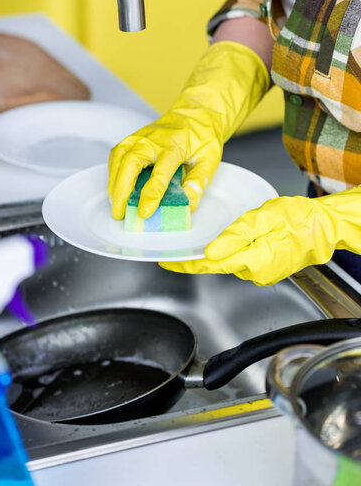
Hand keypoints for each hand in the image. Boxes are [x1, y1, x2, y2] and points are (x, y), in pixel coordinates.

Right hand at [108, 42, 269, 220]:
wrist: (196, 113)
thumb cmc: (203, 136)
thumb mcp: (210, 159)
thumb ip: (198, 181)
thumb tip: (188, 204)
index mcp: (174, 146)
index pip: (160, 174)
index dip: (151, 195)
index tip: (144, 212)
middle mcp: (152, 140)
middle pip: (130, 164)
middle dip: (121, 191)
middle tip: (119, 213)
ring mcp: (140, 137)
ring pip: (119, 158)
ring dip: (114, 182)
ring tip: (114, 203)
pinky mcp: (133, 138)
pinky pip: (117, 155)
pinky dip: (113, 172)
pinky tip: (115, 187)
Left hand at [159, 192, 360, 285]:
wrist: (324, 228)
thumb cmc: (298, 219)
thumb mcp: (263, 218)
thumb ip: (235, 236)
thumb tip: (210, 252)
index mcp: (252, 260)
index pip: (210, 265)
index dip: (186, 264)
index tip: (167, 262)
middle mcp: (255, 272)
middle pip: (218, 264)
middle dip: (199, 256)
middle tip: (179, 247)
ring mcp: (261, 274)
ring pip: (230, 262)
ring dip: (219, 252)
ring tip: (213, 237)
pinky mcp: (266, 269)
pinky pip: (242, 261)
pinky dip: (233, 252)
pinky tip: (234, 241)